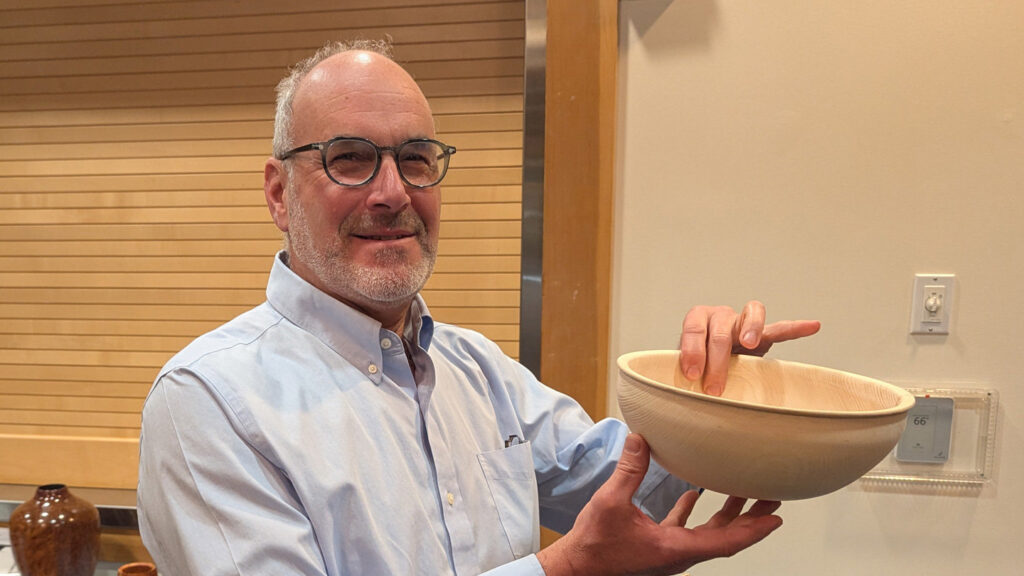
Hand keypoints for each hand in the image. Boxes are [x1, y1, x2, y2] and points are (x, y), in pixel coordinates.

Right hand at [536, 434, 782, 575]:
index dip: (754, 528)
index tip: (777, 516)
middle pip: (726, 537)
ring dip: (727, 514)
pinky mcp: (657, 548)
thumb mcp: (611, 502)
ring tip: (742, 492)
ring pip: (708, 534)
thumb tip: (640, 438)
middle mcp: (679, 554)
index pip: (727, 541)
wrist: (575, 569)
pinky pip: (685, 530)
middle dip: (751, 517)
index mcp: (676, 549)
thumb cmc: (594, 545)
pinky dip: (694, 512)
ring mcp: (669, 552)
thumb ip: (630, 470)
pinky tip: (694, 495)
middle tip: (771, 496)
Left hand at [679, 300, 819, 395]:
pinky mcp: (762, 334)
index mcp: (697, 319)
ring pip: (750, 315)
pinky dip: (795, 328)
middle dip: (717, 360)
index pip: (694, 329)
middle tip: (714, 388)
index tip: (692, 374)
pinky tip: (813, 326)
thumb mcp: (684, 365)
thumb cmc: (695, 364)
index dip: (693, 350)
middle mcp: (720, 316)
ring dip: (750, 328)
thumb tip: (681, 395)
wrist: (706, 363)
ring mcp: (742, 322)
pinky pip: (780, 329)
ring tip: (751, 344)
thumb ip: (684, 372)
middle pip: (721, 331)